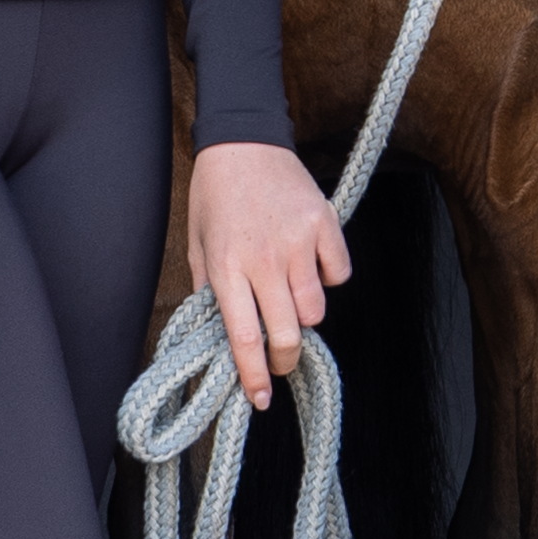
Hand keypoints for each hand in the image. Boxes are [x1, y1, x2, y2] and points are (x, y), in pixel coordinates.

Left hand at [188, 143, 351, 412]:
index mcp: (226, 266)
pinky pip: (338, 274)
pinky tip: (309, 264)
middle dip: (285, 359)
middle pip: (288, 334)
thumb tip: (220, 338)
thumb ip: (209, 291)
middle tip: (279, 358)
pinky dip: (327, 278)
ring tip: (289, 298)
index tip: (258, 399)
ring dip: (305, 316)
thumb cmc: (215, 194)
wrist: (242, 138)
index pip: (243, 337)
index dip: (253, 376)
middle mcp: (264, 258)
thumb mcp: (198, 244)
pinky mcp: (325, 222)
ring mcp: (298, 240)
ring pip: (317, 310)